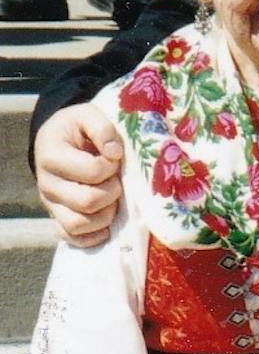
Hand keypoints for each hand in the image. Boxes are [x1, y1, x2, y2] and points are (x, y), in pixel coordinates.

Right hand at [34, 106, 123, 245]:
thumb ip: (102, 128)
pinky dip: (94, 236)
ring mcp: (51, 204)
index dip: (110, 167)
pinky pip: (74, 239)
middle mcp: (46, 183)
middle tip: (117, 181)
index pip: (91, 172)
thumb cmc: (77, 129)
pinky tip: (107, 221)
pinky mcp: (58, 219)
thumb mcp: (88, 115)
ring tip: (112, 200)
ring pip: (78, 225)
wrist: (61, 141)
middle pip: (87, 201)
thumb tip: (114, 153)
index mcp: (51, 154)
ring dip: (106, 216)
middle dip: (112, 192)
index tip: (114, 158)